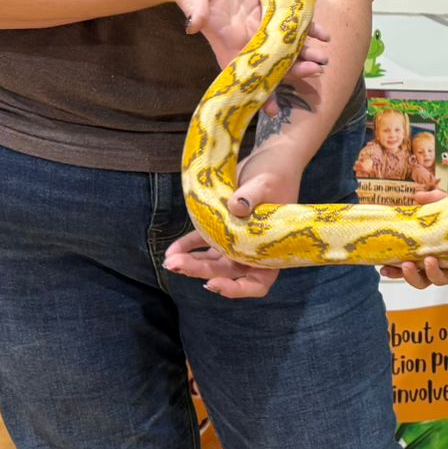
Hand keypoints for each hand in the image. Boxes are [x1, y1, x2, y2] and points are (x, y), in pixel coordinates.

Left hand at [159, 141, 306, 298]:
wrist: (271, 158)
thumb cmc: (277, 174)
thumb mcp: (266, 183)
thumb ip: (251, 196)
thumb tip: (236, 207)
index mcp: (271, 249)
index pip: (258, 283)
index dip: (237, 289)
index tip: (215, 283)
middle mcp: (253, 251)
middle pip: (227, 273)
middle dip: (201, 271)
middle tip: (177, 265)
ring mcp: (235, 241)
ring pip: (211, 261)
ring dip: (190, 263)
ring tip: (170, 260)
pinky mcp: (221, 227)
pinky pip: (201, 244)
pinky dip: (186, 248)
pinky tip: (171, 250)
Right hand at [167, 0, 329, 116]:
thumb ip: (193, 5)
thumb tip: (193, 24)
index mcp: (225, 38)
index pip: (243, 71)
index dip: (258, 90)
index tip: (274, 110)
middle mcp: (244, 37)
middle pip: (272, 61)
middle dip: (293, 69)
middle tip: (315, 70)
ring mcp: (258, 24)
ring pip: (285, 45)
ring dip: (305, 52)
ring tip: (324, 57)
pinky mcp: (267, 9)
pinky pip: (290, 23)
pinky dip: (307, 28)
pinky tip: (323, 34)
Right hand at [379, 188, 447, 287]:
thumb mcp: (447, 205)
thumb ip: (432, 200)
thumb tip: (417, 196)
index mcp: (428, 251)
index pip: (408, 265)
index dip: (395, 270)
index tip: (384, 267)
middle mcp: (440, 263)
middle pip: (421, 281)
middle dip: (411, 276)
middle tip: (406, 265)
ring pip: (440, 280)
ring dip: (433, 273)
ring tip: (430, 260)